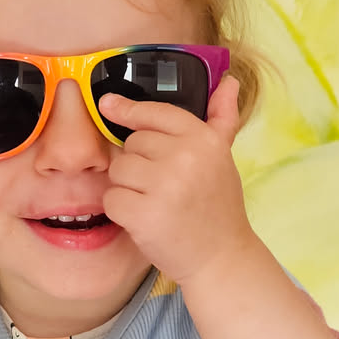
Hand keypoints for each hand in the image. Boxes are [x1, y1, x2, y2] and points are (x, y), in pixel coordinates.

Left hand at [99, 75, 251, 284]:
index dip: (129, 110)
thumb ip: (222, 118)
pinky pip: (111, 198)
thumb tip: (228, 81)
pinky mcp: (144, 213)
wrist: (220, 257)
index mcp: (204, 139)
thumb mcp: (223, 158)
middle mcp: (186, 157)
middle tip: (164, 186)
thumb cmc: (217, 206)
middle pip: (132, 143)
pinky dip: (121, 210)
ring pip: (118, 170)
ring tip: (156, 202)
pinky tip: (145, 219)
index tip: (110, 104)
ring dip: (128, 187)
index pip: (155, 112)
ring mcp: (164, 186)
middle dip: (139, 163)